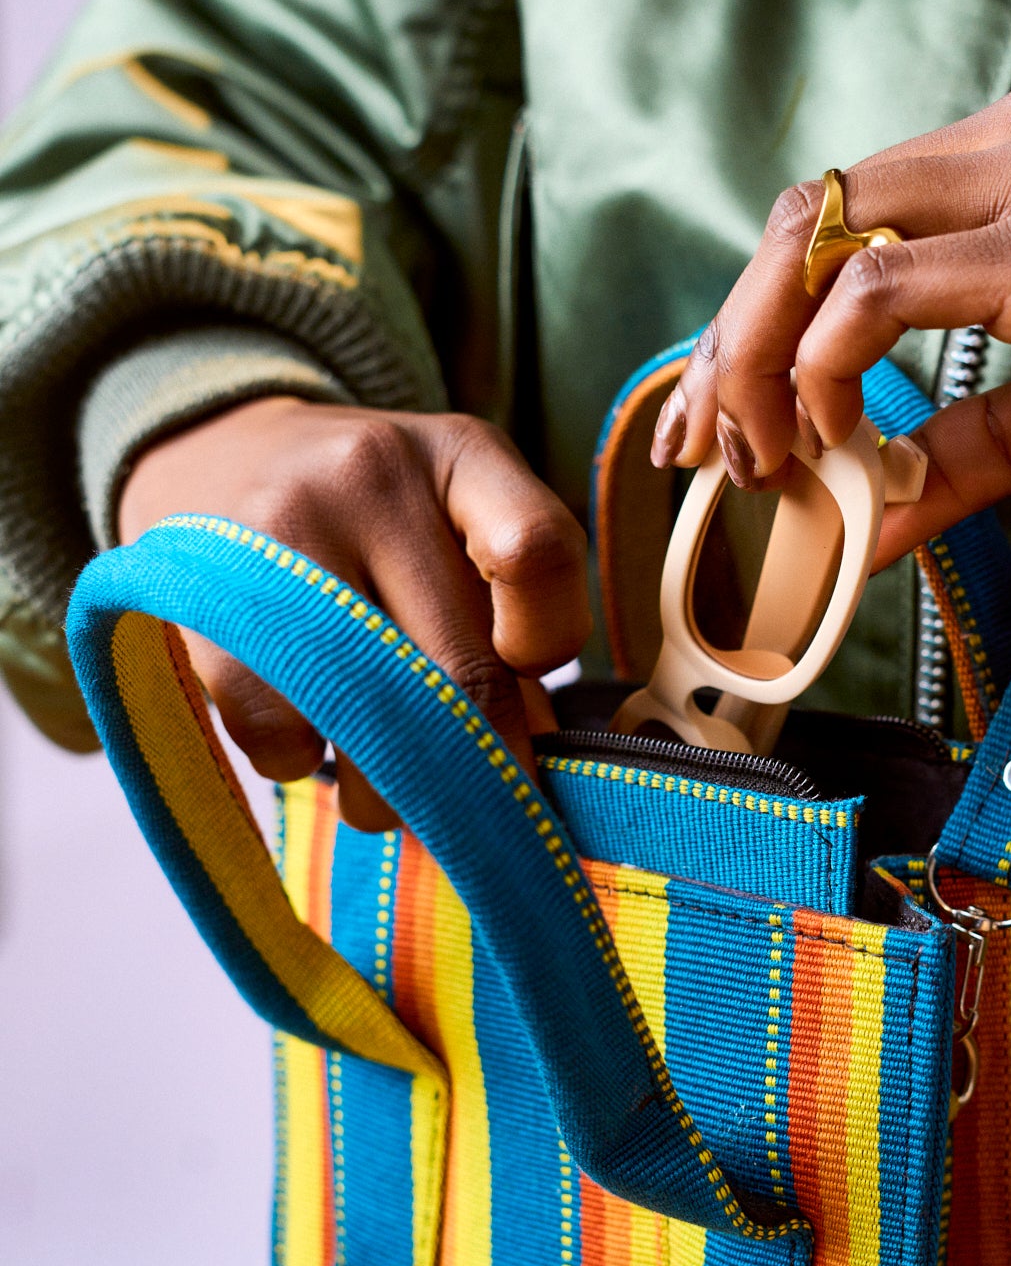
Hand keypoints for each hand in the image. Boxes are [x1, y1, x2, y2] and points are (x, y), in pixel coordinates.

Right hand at [118, 397, 589, 828]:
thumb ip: (504, 615)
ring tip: (385, 795)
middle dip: (480, 768)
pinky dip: (301, 765)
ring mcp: (283, 527)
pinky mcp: (207, 593)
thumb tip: (527, 764)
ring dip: (387, 794)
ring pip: (371, 716)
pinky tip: (301, 739)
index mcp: (461, 456)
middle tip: (480, 810)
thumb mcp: (453, 517)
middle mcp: (374, 476)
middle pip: (459, 666)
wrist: (215, 455)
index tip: (525, 676)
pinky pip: (279, 731)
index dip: (548, 641)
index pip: (539, 552)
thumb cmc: (373, 514)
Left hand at [652, 77, 1010, 567]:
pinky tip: (832, 435)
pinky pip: (885, 292)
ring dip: (756, 356)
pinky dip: (828, 366)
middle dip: (728, 336)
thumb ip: (961, 449)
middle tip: (706, 444)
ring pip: (822, 240)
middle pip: (806, 218)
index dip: (758, 316)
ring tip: (757, 457)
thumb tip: (864, 521)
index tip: (722, 415)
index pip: (841, 217)